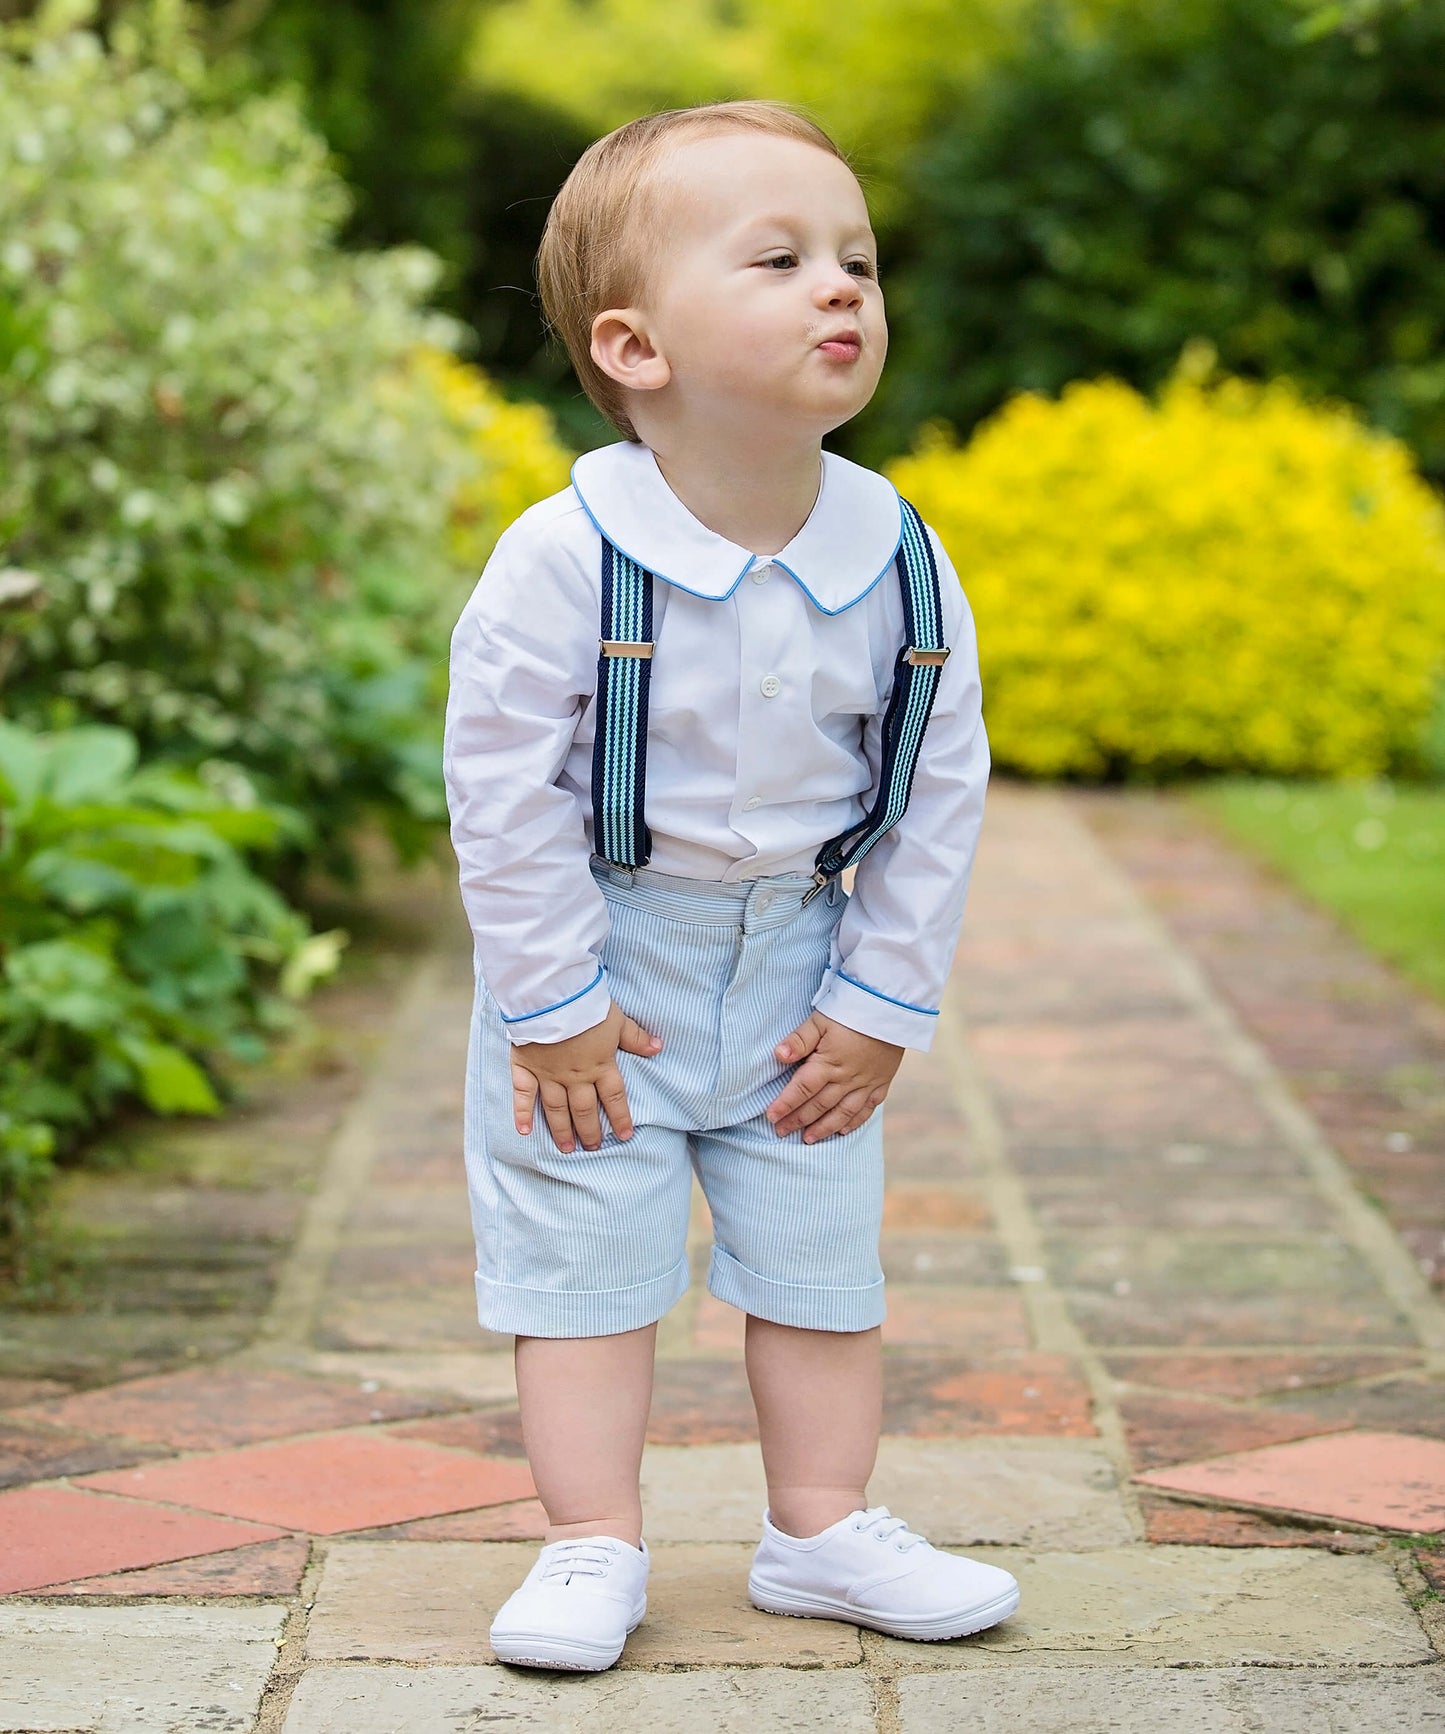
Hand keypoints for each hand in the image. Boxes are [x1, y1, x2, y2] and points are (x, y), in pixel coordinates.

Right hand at [511, 1002, 661, 1152]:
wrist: (552, 997)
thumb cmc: (586, 1006)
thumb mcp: (617, 1020)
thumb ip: (636, 1037)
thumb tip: (658, 1047)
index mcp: (599, 1065)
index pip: (613, 1097)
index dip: (620, 1117)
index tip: (624, 1135)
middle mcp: (575, 1076)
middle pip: (584, 1109)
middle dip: (590, 1131)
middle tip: (592, 1148)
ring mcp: (549, 1075)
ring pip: (557, 1109)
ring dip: (562, 1130)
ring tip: (567, 1149)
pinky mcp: (526, 1068)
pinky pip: (523, 1095)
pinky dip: (522, 1114)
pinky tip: (524, 1132)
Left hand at [765, 1011, 902, 1143]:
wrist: (892, 1006)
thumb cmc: (852, 1009)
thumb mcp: (820, 1018)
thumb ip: (799, 1039)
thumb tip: (778, 1056)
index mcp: (828, 1063)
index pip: (801, 1089)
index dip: (785, 1105)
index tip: (771, 1117)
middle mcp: (846, 1078)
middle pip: (818, 1105)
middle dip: (798, 1120)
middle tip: (781, 1132)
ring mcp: (866, 1083)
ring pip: (842, 1112)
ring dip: (824, 1127)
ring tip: (808, 1139)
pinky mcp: (881, 1082)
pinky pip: (867, 1108)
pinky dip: (854, 1122)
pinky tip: (843, 1130)